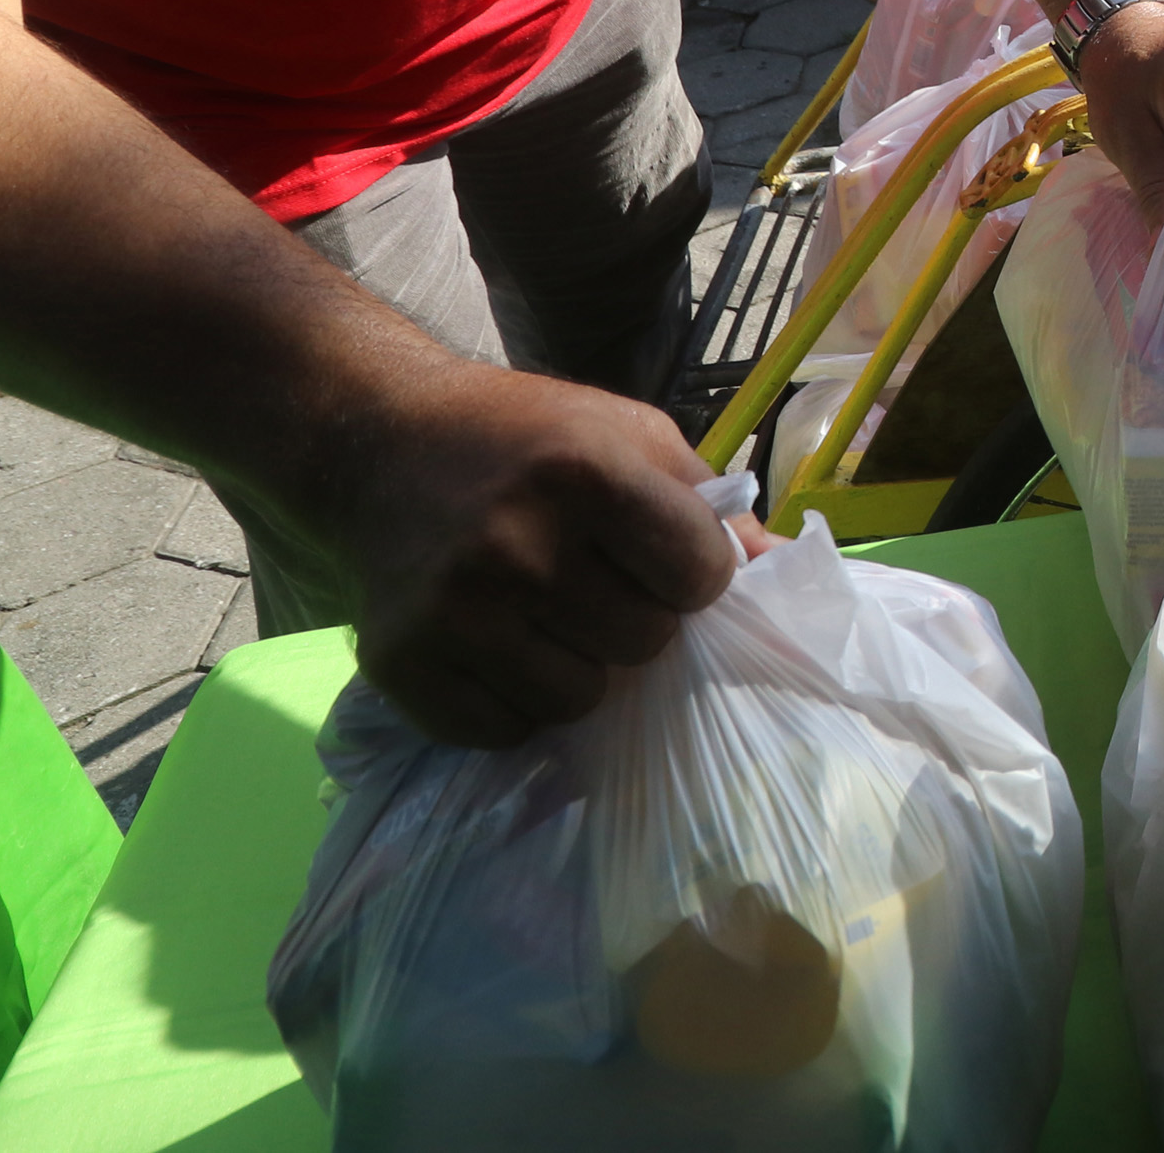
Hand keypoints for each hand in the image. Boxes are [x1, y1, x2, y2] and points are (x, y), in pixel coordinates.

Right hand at [330, 357, 744, 747]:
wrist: (381, 443)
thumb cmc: (526, 436)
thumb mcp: (627, 432)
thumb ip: (708, 500)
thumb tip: (782, 570)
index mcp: (586, 471)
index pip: (700, 573)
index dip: (694, 572)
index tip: (662, 556)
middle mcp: (516, 544)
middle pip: (645, 644)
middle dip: (636, 619)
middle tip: (592, 581)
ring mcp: (455, 612)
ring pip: (579, 701)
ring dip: (578, 667)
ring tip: (544, 614)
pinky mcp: (405, 666)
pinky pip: (506, 731)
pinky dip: (514, 702)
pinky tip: (496, 646)